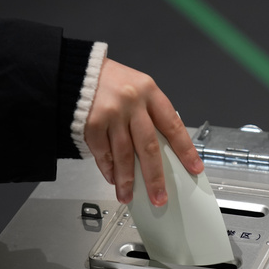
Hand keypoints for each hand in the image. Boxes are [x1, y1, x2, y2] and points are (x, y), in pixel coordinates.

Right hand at [84, 58, 203, 205]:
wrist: (74, 71)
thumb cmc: (108, 82)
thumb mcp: (137, 89)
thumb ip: (149, 114)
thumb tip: (159, 151)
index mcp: (149, 92)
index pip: (173, 125)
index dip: (185, 150)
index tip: (194, 168)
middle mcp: (132, 102)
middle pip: (149, 147)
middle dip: (155, 177)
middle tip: (159, 197)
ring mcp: (111, 113)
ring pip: (124, 155)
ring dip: (127, 180)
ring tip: (128, 195)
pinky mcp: (91, 122)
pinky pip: (103, 153)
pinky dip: (108, 169)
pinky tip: (112, 179)